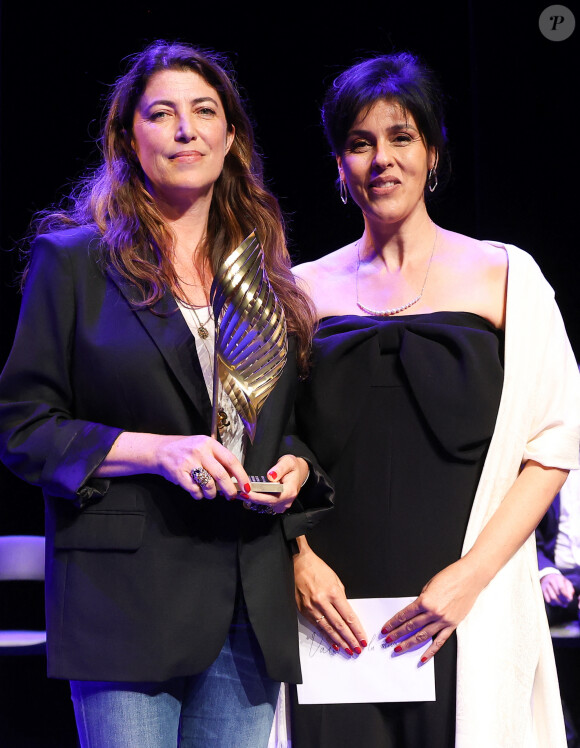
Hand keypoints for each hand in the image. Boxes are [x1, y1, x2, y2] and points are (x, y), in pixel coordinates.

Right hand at [155, 434, 249, 500]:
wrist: (160, 450)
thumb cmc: (185, 450)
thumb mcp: (203, 447)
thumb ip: (218, 459)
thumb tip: (236, 477)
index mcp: (210, 444)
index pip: (231, 460)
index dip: (241, 475)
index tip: (246, 487)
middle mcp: (200, 451)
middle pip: (221, 475)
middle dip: (229, 490)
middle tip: (231, 496)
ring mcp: (189, 462)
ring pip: (208, 485)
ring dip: (211, 494)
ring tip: (209, 493)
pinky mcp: (179, 473)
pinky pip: (195, 490)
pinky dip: (198, 495)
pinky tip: (197, 491)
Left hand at [239, 455, 308, 513]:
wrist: (299, 472)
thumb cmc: (293, 467)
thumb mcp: (288, 461)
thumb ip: (280, 468)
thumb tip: (271, 476)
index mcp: (289, 492)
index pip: (271, 498)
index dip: (257, 496)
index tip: (245, 492)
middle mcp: (286, 501)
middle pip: (266, 503)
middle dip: (251, 498)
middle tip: (237, 493)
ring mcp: (282, 505)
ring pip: (264, 505)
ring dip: (252, 500)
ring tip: (239, 493)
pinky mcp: (277, 505)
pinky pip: (265, 504)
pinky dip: (256, 500)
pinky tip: (247, 494)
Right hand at [293, 538, 366, 654]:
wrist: (299, 563)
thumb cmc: (319, 569)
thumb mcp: (336, 581)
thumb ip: (341, 598)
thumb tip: (346, 616)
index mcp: (333, 593)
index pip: (348, 617)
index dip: (356, 630)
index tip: (362, 639)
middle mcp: (322, 602)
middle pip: (339, 626)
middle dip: (350, 639)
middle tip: (358, 649)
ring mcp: (312, 607)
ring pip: (328, 629)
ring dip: (339, 641)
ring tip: (348, 649)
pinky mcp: (304, 610)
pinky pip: (317, 626)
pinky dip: (326, 636)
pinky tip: (333, 643)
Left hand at [381, 558, 480, 663]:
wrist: (470, 578)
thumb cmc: (450, 577)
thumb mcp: (430, 585)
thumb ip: (421, 600)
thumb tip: (414, 611)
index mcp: (425, 601)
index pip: (404, 615)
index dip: (393, 623)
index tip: (385, 629)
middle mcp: (433, 613)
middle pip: (411, 627)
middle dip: (397, 634)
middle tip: (388, 640)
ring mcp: (443, 621)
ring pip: (422, 636)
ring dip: (409, 644)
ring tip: (398, 649)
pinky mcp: (452, 625)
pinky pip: (439, 641)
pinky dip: (430, 651)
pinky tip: (422, 658)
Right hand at [541, 573, 574, 606]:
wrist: (548, 578)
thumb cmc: (561, 582)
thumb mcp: (567, 583)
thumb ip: (570, 590)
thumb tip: (569, 598)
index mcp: (558, 578)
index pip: (561, 588)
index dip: (565, 595)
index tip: (569, 600)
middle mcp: (550, 581)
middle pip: (557, 594)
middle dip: (563, 600)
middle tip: (566, 603)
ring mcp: (546, 586)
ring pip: (553, 598)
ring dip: (559, 603)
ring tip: (562, 604)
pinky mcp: (543, 591)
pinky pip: (548, 600)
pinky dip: (553, 603)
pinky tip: (557, 603)